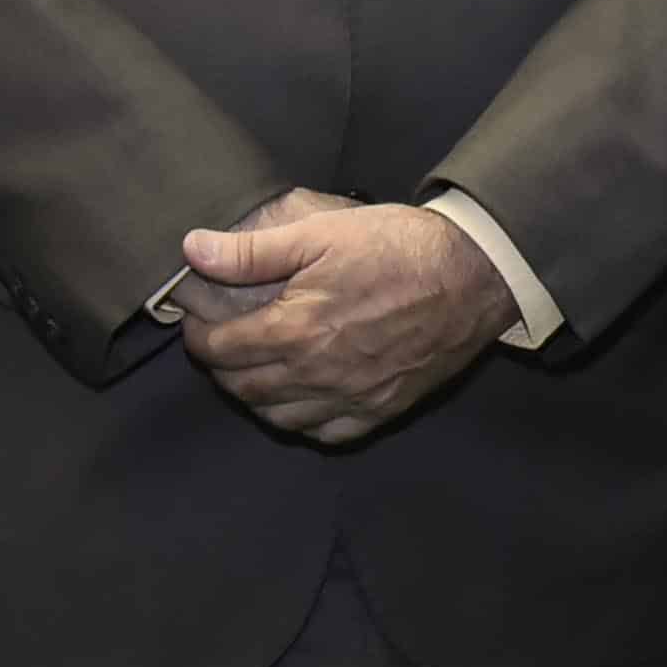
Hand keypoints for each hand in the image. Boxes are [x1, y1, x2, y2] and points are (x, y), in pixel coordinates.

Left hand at [174, 188, 509, 445]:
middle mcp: (316, 374)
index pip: (219, 349)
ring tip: (254, 370)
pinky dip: (302, 421)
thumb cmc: (399, 248)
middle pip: (243, 388)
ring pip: (278, 418)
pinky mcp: (381, 408)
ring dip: (255, 397)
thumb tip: (192, 250)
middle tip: (220, 343)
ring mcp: (350, 397)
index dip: (197, 336)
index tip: (196, 321)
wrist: (474, 275)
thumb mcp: (321, 232)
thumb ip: (251, 250)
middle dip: (220, 367)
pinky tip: (301, 399)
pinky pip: (326, 434)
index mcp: (294, 330)